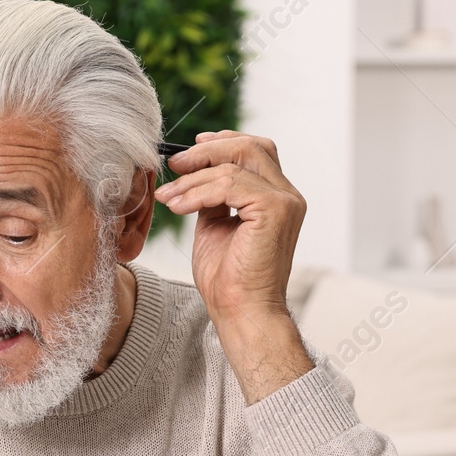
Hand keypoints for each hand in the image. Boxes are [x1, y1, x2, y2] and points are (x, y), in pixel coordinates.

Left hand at [154, 132, 310, 402]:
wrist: (241, 312)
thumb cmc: (228, 280)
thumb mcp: (214, 227)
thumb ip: (212, 198)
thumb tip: (194, 173)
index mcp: (276, 198)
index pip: (254, 151)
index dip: (221, 143)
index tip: (188, 151)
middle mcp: (286, 195)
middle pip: (251, 146)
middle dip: (207, 150)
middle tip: (175, 164)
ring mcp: (284, 201)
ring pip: (236, 163)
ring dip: (193, 177)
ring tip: (168, 197)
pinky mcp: (274, 210)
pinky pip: (229, 185)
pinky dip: (198, 192)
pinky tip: (178, 206)